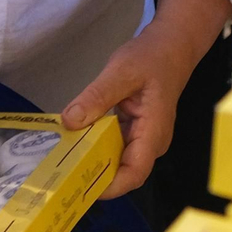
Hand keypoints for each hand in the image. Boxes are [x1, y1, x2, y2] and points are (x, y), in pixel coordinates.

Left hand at [63, 0, 231, 198]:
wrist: (172, 44)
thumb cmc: (151, 57)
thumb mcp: (121, 71)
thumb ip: (96, 97)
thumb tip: (69, 122)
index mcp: (153, 132)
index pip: (134, 173)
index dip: (109, 186)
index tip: (78, 187)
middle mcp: (151, 142)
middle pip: (123, 172)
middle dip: (93, 177)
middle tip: (59, 176)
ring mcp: (144, 137)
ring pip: (117, 160)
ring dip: (92, 162)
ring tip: (61, 162)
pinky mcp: (135, 130)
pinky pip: (115, 146)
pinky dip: (95, 146)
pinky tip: (75, 141)